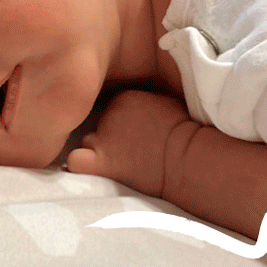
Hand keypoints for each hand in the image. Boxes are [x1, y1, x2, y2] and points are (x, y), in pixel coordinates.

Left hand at [66, 89, 192, 197]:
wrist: (190, 158)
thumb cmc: (186, 135)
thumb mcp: (166, 105)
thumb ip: (144, 104)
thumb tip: (138, 114)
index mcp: (123, 97)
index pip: (109, 108)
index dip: (120, 125)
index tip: (136, 135)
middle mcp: (108, 113)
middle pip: (96, 125)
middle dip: (109, 137)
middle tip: (131, 151)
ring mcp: (102, 136)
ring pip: (87, 142)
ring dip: (99, 151)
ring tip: (124, 162)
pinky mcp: (101, 161)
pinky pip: (76, 161)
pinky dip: (80, 164)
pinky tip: (94, 169)